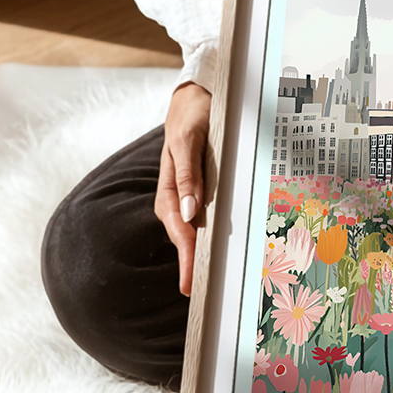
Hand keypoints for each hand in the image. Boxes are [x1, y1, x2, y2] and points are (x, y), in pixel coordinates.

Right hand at [155, 82, 211, 296]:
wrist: (198, 95)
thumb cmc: (193, 114)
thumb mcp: (189, 139)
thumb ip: (187, 174)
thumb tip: (189, 212)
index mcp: (170, 188)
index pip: (179, 230)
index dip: (186, 258)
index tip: (191, 284)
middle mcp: (179, 197)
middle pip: (186, 238)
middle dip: (194, 267)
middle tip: (203, 297)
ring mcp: (191, 195)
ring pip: (197, 232)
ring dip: (202, 256)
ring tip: (212, 285)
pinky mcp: (204, 192)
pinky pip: (207, 220)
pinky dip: (212, 238)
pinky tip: (222, 252)